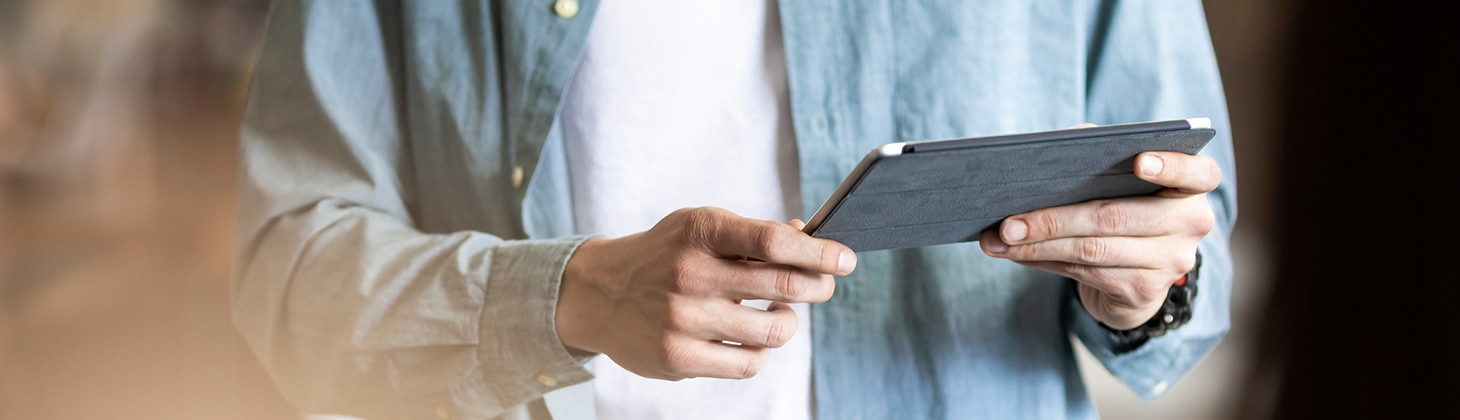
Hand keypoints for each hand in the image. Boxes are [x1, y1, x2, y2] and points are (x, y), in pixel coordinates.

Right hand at [556, 207, 855, 379]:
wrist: (599, 294)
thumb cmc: (663, 255)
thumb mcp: (698, 228)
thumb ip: (751, 234)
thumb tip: (808, 236)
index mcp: (700, 231)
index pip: (773, 241)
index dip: (819, 252)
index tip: (845, 259)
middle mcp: (690, 273)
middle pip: (782, 286)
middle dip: (818, 286)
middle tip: (824, 285)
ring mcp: (683, 319)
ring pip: (774, 330)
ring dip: (788, 321)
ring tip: (779, 312)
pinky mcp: (679, 357)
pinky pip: (749, 363)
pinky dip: (761, 351)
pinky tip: (752, 338)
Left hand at [979, 150, 1219, 329]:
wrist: (1135, 276)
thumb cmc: (1121, 208)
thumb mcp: (1118, 181)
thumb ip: (1097, 156)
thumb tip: (1047, 151)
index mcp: (1191, 187)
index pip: (1199, 173)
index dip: (1172, 166)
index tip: (1138, 161)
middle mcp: (1190, 224)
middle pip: (1115, 217)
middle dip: (1053, 219)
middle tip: (1008, 221)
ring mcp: (1170, 262)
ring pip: (1093, 249)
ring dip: (1039, 244)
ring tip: (1000, 238)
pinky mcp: (1144, 291)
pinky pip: (1085, 273)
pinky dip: (1043, 260)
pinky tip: (1015, 253)